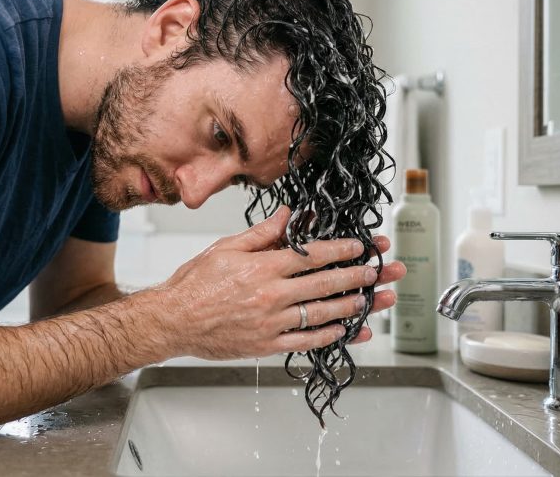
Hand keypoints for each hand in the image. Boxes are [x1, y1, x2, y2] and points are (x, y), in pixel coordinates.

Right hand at [147, 207, 405, 359]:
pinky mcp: (267, 345)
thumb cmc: (195, 284)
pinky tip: (349, 330)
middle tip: (386, 272)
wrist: (173, 320)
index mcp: (263, 268)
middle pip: (326, 284)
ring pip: (323, 313)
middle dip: (361, 276)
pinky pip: (306, 341)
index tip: (364, 248)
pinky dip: (331, 336)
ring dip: (355, 306)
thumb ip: (262, 233)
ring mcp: (271, 322)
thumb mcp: (226, 248)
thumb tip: (290, 214)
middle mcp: (271, 295)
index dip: (343, 250)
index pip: (313, 256)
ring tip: (377, 300)